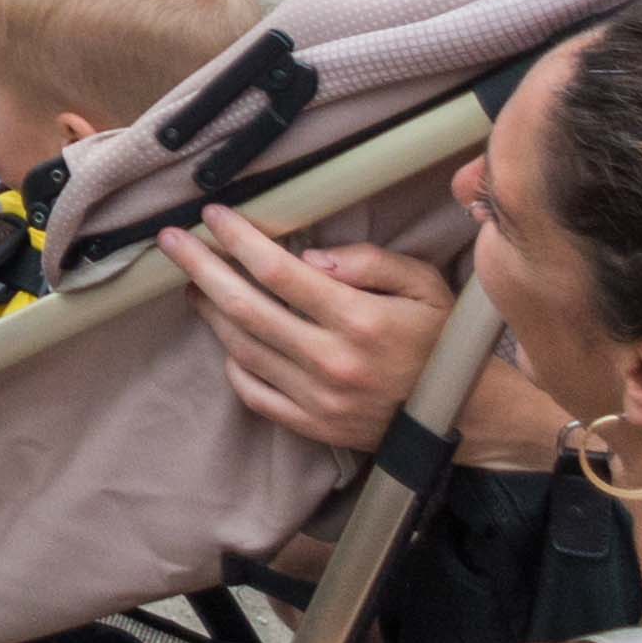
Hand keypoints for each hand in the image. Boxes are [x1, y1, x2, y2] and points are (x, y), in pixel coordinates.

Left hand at [165, 216, 452, 452]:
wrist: (471, 416)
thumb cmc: (442, 341)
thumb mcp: (423, 285)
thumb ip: (370, 262)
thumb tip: (309, 257)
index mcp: (360, 320)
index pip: (278, 272)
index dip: (238, 240)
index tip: (213, 215)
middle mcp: (333, 362)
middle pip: (244, 307)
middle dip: (199, 267)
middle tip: (171, 241)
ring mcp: (320, 399)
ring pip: (241, 348)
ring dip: (209, 311)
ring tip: (194, 283)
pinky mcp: (314, 427)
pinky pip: (254, 393)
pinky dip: (233, 362)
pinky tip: (228, 337)